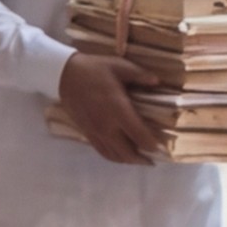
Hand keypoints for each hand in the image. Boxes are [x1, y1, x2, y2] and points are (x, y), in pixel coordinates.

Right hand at [57, 49, 174, 164]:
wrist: (64, 75)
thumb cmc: (94, 69)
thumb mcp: (119, 65)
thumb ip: (140, 75)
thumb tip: (158, 82)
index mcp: (118, 110)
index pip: (139, 135)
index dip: (152, 144)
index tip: (162, 146)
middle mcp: (107, 126)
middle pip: (127, 153)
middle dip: (142, 159)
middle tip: (154, 159)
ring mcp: (95, 132)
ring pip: (114, 156)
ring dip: (128, 161)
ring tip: (140, 160)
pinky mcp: (87, 133)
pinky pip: (102, 151)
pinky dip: (114, 157)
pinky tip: (121, 155)